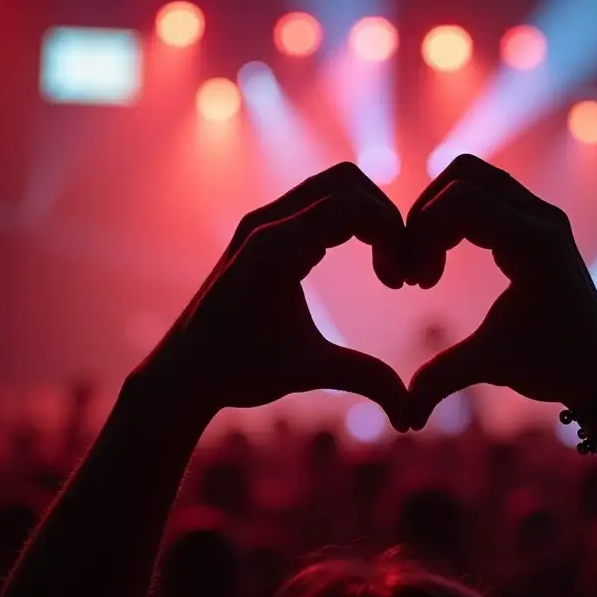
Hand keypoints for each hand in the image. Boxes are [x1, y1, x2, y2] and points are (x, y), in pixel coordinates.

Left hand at [133, 163, 410, 430]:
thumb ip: (365, 380)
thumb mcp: (309, 372)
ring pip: (334, 188)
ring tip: (389, 270)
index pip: (353, 206)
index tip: (404, 282)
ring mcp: (262, 223)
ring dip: (370, 219)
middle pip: (347, 182)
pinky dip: (352, 224)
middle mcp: (266, 223)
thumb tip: (412, 414)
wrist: (184, 373)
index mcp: (275, 247)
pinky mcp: (264, 232)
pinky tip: (367, 264)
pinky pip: (319, 204)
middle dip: (386, 218)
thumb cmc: (240, 372)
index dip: (393, 235)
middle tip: (401, 270)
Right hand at [405, 155, 596, 429]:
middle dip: (425, 214)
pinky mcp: (537, 224)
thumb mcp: (492, 366)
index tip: (415, 283)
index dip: (421, 232)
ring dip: (438, 213)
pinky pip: (485, 196)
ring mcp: (542, 216)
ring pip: (472, 178)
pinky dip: (454, 218)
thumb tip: (404, 417)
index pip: (459, 199)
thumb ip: (442, 379)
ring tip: (426, 266)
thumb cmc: (554, 367)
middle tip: (416, 268)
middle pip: (462, 173)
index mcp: (534, 243)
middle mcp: (542, 218)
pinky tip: (443, 260)